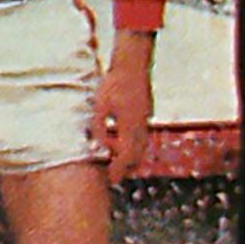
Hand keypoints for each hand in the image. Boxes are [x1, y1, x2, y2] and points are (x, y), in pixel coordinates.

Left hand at [90, 32, 153, 175]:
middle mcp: (142, 126)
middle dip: (125, 166)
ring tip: (111, 151)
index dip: (119, 171)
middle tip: (111, 171)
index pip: (127, 158)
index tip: (111, 180)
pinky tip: (118, 135)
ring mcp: (146, 119)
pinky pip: (141, 135)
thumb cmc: (113, 83)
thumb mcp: (99, 106)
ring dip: (128, 154)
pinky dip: (131, 142)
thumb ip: (99, 128)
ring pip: (140, 146)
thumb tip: (98, 147)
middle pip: (137, 156)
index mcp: (130, 127)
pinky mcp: (146, 113)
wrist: (132, 63)